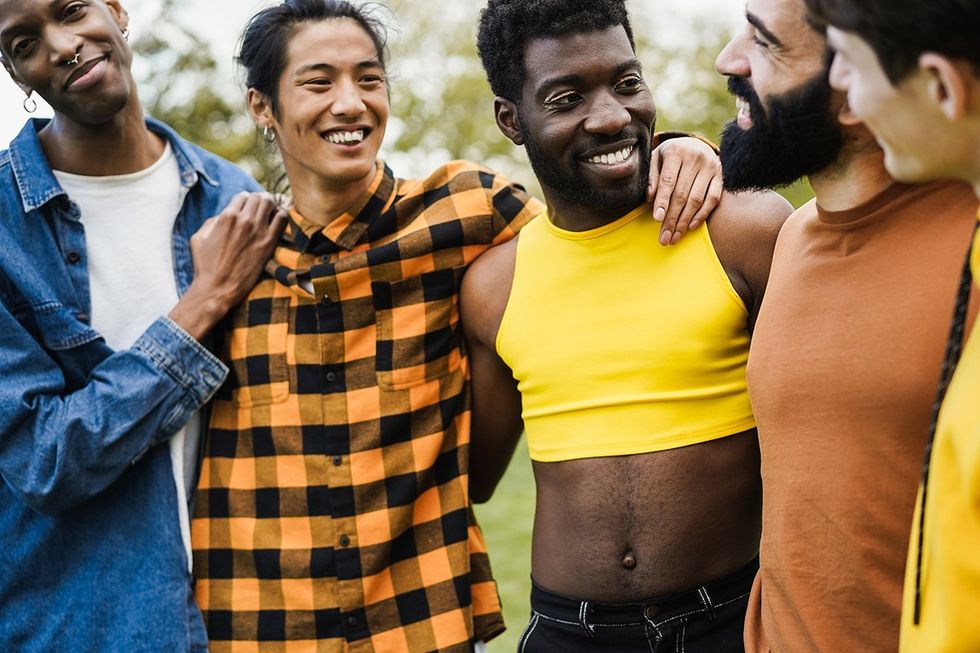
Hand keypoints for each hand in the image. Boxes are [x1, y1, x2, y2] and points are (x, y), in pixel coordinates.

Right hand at [169, 192, 286, 339]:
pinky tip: (278, 220)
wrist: (218, 288)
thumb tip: (222, 216)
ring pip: (271, 203)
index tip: (248, 207)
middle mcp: (244, 220)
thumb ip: (211, 222)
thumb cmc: (206, 266)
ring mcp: (258, 231)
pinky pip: (282, 219)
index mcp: (226, 216)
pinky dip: (282, 215)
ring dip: (271, 205)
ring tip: (270, 212)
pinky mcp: (269, 243)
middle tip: (261, 209)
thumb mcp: (199, 238)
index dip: (245, 200)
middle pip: (258, 197)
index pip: (243, 196)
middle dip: (259, 200)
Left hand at [647, 136, 723, 245]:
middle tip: (664, 238)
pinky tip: (691, 227)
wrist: (695, 144)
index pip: (668, 181)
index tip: (657, 219)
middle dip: (672, 219)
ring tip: (675, 237)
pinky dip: (702, 214)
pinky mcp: (720, 175)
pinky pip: (713, 198)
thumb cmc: (670, 156)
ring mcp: (710, 166)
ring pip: (697, 199)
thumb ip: (651, 176)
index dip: (662, 201)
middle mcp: (695, 158)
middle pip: (682, 194)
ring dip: (685, 221)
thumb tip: (650, 197)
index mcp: (675, 152)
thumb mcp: (656, 159)